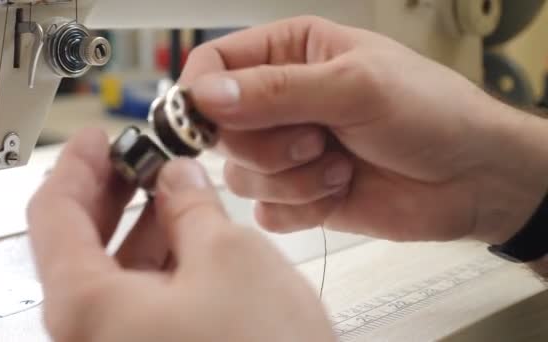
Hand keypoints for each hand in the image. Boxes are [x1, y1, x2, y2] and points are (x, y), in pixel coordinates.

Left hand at [27, 128, 334, 341]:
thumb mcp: (229, 257)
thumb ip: (192, 207)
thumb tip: (179, 179)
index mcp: (87, 308)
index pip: (53, 214)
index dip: (77, 164)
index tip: (97, 138)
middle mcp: (91, 337)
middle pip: (79, 244)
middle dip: (111, 191)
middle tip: (138, 153)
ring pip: (113, 272)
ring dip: (140, 222)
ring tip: (171, 185)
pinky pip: (140, 297)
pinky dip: (160, 258)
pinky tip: (188, 234)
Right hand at [180, 16, 547, 244]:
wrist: (471, 178)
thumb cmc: (429, 113)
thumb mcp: (356, 86)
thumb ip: (277, 90)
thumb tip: (204, 95)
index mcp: (290, 53)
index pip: (214, 66)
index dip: (201, 95)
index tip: (208, 122)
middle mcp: (282, 101)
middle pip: (222, 129)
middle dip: (268, 145)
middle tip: (317, 138)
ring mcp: (287, 150)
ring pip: (242, 174)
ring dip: (292, 178)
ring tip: (340, 164)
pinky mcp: (299, 194)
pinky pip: (267, 210)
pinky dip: (303, 207)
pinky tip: (341, 189)